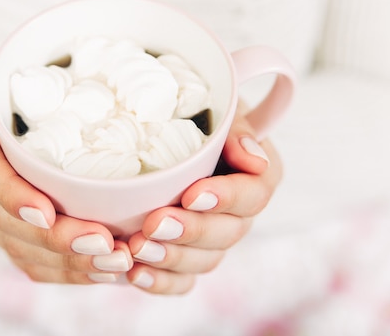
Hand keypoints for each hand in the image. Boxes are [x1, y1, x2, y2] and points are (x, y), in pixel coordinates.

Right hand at [0, 65, 132, 283]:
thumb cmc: (24, 92)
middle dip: (56, 239)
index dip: (13, 197)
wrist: (24, 116)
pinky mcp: (16, 236)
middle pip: (9, 224)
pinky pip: (37, 265)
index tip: (47, 212)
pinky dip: (71, 272)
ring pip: (26, 252)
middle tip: (103, 243)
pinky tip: (106, 271)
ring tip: (116, 261)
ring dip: (71, 263)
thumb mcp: (8, 78)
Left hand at [125, 105, 282, 294]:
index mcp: (256, 176)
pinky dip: (158, 282)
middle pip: (228, 233)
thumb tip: (254, 160)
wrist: (162, 131)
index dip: (227, 198)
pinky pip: (181, 282)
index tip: (192, 194)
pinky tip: (134, 274)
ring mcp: (214, 240)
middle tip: (154, 223)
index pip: (254, 194)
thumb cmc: (194, 113)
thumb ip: (238, 130)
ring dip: (171, 258)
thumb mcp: (218, 108)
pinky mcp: (187, 258)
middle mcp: (239, 213)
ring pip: (204, 261)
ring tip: (136, 248)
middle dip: (191, 231)